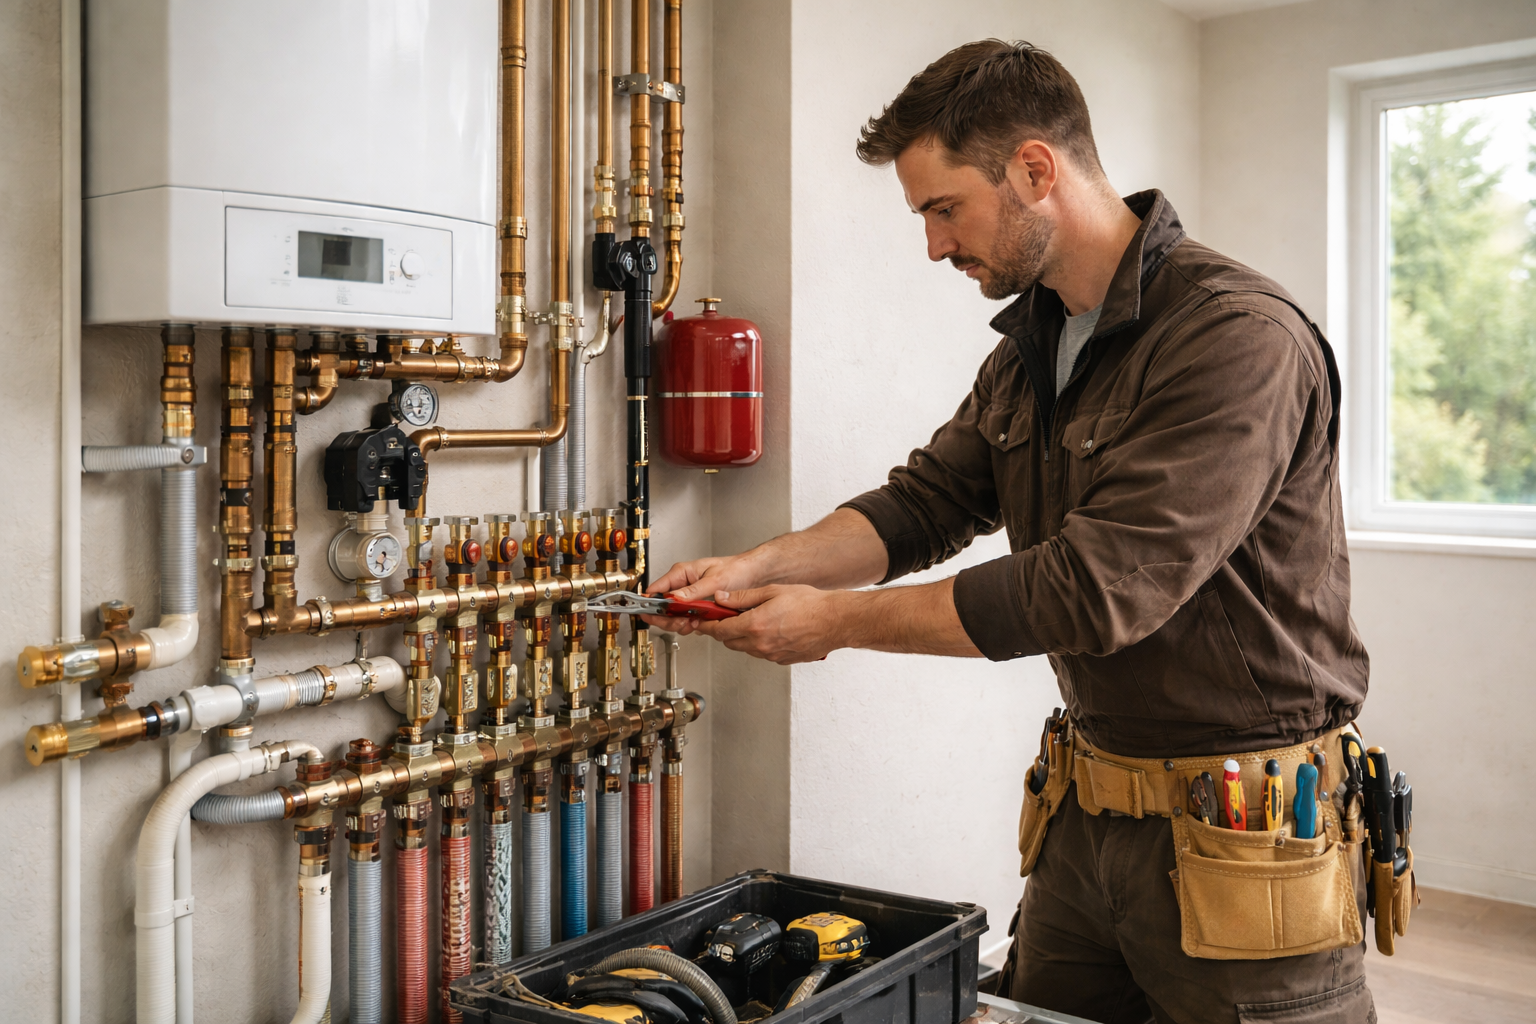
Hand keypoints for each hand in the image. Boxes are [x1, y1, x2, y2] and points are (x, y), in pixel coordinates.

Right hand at [642, 553, 764, 634]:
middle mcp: (684, 585)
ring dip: (679, 623)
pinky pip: (687, 619)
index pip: (657, 589)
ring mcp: (690, 597)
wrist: (754, 574)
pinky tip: (697, 625)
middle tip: (678, 623)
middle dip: (668, 618)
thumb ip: (693, 591)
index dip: (652, 604)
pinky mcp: (699, 607)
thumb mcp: (714, 580)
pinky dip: (690, 625)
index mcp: (682, 573)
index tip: (653, 614)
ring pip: (674, 615)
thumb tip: (674, 598)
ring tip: (689, 624)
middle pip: (663, 606)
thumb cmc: (736, 569)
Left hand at [671, 584, 845, 663]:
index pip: (719, 630)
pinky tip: (771, 630)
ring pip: (744, 648)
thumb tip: (721, 598)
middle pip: (729, 641)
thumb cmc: (810, 604)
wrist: (835, 621)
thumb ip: (742, 597)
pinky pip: (761, 653)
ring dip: (742, 637)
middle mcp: (760, 644)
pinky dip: (759, 643)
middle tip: (729, 616)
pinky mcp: (781, 660)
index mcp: (754, 625)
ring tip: (755, 620)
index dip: (707, 625)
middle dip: (725, 630)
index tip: (701, 621)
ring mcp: (771, 654)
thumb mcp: (771, 591)